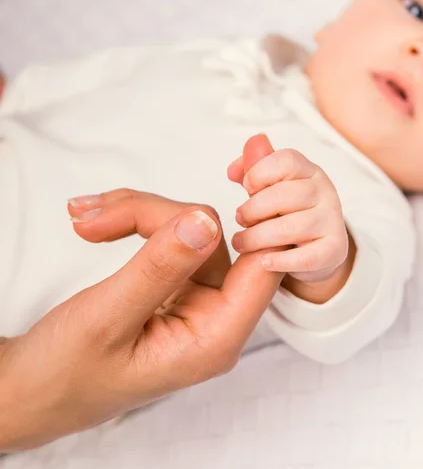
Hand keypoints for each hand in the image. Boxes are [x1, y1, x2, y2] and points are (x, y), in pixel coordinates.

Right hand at [0, 189, 281, 451]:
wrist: (33, 389)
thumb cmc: (65, 373)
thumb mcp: (108, 318)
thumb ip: (159, 268)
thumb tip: (205, 220)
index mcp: (215, 338)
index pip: (263, 266)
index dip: (261, 213)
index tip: (252, 158)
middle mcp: (214, 317)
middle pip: (211, 236)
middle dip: (153, 215)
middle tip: (96, 216)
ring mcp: (195, 299)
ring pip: (187, 228)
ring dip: (136, 214)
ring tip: (86, 220)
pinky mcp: (175, 285)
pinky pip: (168, 237)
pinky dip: (132, 222)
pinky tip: (95, 223)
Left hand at [228, 135, 349, 284]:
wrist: (320, 248)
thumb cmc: (290, 212)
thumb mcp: (272, 188)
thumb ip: (250, 172)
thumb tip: (233, 171)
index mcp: (309, 171)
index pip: (287, 161)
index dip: (260, 172)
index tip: (246, 186)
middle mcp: (325, 192)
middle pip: (284, 195)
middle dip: (254, 209)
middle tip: (239, 219)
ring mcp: (332, 220)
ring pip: (290, 227)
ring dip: (258, 237)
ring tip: (241, 242)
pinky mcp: (334, 249)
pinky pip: (306, 257)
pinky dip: (281, 261)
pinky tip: (264, 262)